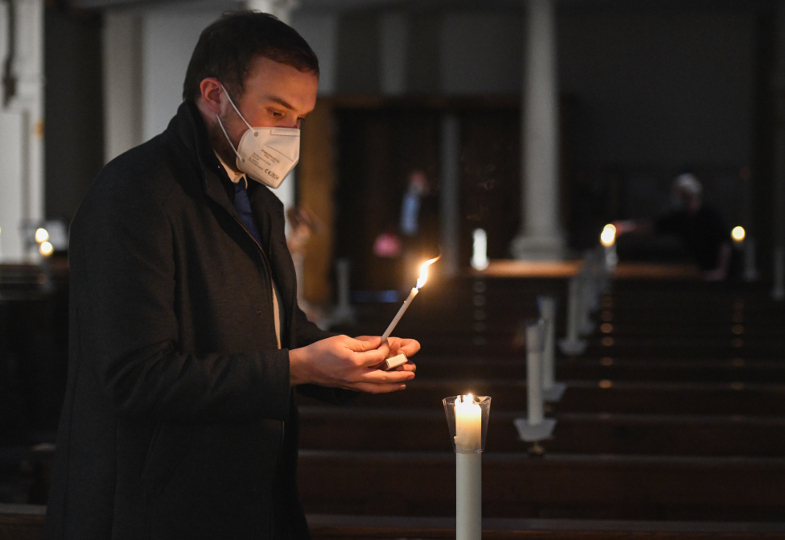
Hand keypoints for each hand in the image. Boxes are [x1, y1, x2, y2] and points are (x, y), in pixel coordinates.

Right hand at [289, 335, 414, 392]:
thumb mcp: (342, 340)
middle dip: (399, 373)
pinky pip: (369, 390)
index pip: (378, 356)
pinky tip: (389, 386)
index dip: (386, 349)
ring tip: (406, 381)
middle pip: (383, 377)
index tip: (389, 343)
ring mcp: (352, 384)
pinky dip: (382, 389)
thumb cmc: (321, 350)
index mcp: (353, 361)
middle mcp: (355, 376)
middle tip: (412, 371)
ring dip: (394, 385)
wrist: (305, 367)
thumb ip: (363, 343)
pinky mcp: (349, 387)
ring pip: (378, 387)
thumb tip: (379, 342)